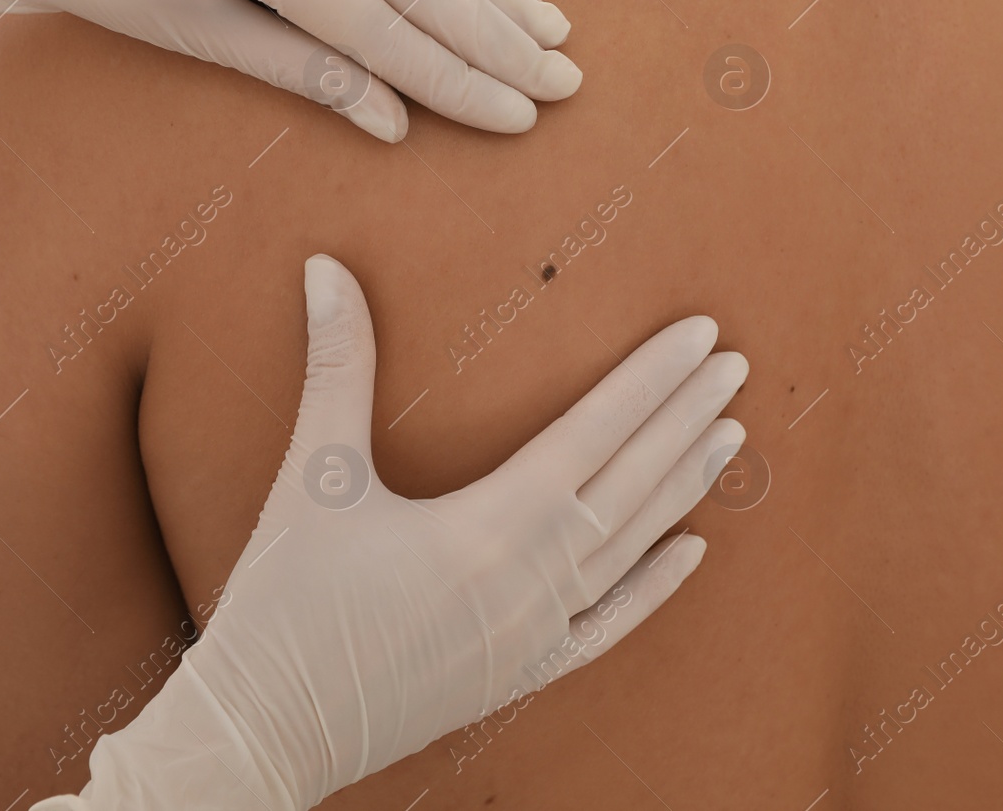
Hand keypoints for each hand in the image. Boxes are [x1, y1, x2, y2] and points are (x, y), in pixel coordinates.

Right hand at [35, 255, 746, 810]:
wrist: (266, 733)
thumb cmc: (283, 605)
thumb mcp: (312, 479)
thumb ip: (336, 369)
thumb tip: (325, 269)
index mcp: (489, 526)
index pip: (595, 431)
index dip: (652, 378)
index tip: (703, 337)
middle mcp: (531, 581)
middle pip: (631, 483)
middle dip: (687, 419)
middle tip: (736, 366)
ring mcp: (535, 634)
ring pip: (632, 548)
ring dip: (682, 487)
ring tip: (730, 437)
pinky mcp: (523, 673)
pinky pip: (609, 626)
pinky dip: (654, 588)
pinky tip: (691, 553)